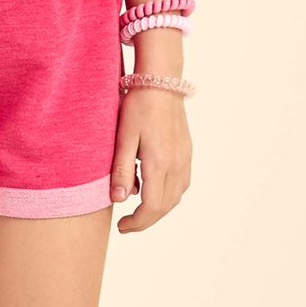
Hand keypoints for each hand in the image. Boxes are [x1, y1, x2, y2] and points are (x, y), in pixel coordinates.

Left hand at [110, 87, 191, 232]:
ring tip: (138, 206)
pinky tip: (153, 186)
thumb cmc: (139, 105)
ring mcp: (185, 158)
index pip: (152, 208)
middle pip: (165, 207)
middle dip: (146, 219)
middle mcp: (177, 165)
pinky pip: (181, 183)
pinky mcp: (187, 151)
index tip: (121, 226)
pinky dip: (168, 194)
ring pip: (176, 197)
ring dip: (158, 208)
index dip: (137, 223)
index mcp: (160, 163)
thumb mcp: (123, 136)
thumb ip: (121, 169)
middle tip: (126, 222)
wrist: (161, 80)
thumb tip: (118, 200)